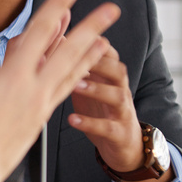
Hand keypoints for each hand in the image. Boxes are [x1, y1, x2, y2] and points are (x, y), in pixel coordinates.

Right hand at [0, 0, 118, 181]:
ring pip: (71, 72)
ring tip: (105, 37)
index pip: (40, 31)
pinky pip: (63, 90)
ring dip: (89, 52)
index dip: (58, 5)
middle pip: (69, 50)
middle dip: (91, 26)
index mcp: (13, 75)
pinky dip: (75, 75)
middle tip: (110, 10)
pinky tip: (81, 69)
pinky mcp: (40, 118)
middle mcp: (34, 87)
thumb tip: (2, 67)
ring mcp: (40, 104)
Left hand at [69, 44, 173, 181]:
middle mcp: (120, 90)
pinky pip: (109, 127)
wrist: (124, 145)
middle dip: (99, 62)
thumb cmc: (101, 110)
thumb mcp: (89, 86)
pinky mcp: (120, 133)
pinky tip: (73, 120)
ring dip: (96, 89)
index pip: (109, 54)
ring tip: (74, 85)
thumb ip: (77, 66)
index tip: (73, 36)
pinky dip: (90, 123)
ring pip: (117, 96)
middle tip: (74, 57)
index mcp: (110, 78)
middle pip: (118, 70)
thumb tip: (57, 40)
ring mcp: (123, 112)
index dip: (95, 43)